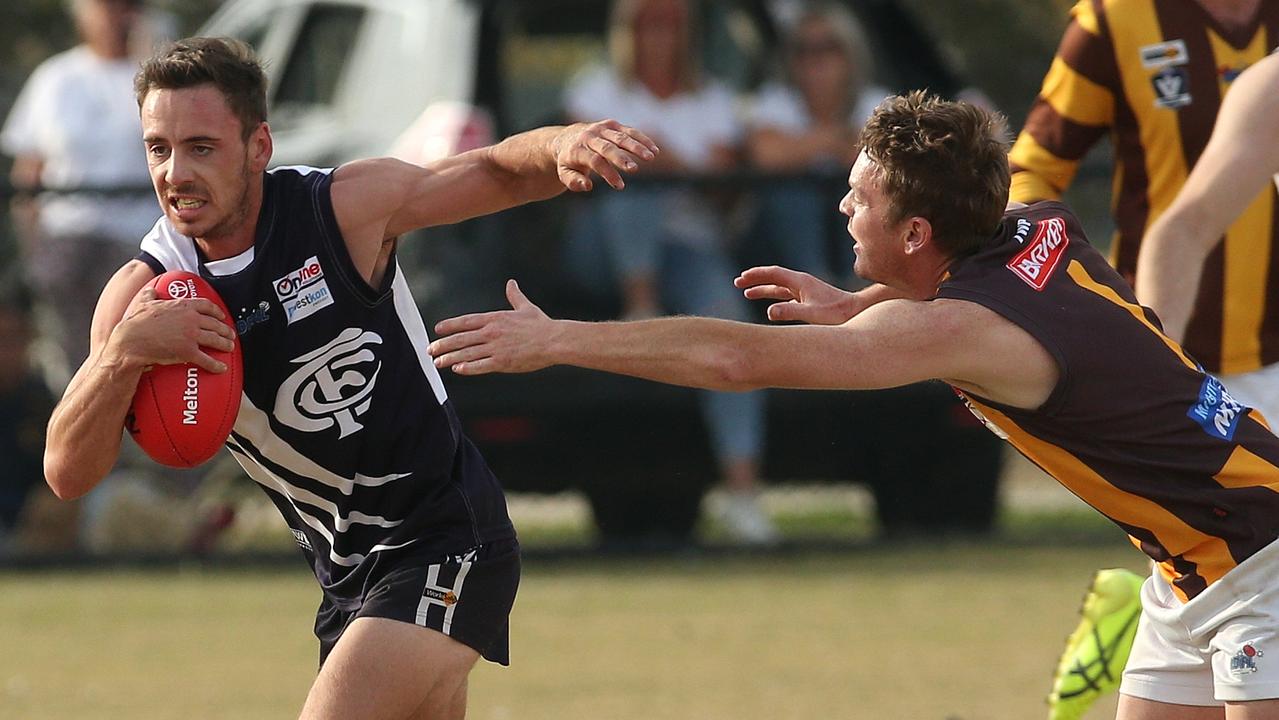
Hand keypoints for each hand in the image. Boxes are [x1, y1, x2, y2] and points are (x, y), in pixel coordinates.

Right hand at [105, 286, 236, 372]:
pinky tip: (221, 368)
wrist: (131, 341)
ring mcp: (191, 335)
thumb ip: (150, 295)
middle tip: (230, 334)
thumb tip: (151, 290)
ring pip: (215, 340)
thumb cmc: (135, 323)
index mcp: (183, 306)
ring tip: (229, 347)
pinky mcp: (188, 352)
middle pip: (215, 324)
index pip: (206, 306)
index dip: (216, 311)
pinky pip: (207, 359)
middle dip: (225, 329)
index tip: (221, 316)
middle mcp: (191, 319)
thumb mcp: (143, 304)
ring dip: (225, 344)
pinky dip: (216, 365)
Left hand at [431, 279, 554, 374]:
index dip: (450, 325)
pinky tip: (457, 369)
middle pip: (461, 338)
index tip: (437, 329)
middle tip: (430, 350)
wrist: (554, 340)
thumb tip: (511, 283)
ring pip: (467, 353)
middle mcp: (492, 332)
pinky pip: (480, 366)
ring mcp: (496, 348)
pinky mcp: (503, 362)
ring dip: (449, 358)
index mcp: (495, 319)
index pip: (466, 321)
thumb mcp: (526, 307)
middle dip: (443, 344)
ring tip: (438, 362)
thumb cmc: (541, 325)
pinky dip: (467, 368)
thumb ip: (515, 296)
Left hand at [554, 120, 659, 191]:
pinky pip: (629, 131)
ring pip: (621, 137)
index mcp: (577, 150)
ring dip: (637, 146)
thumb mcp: (564, 173)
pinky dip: (642, 139)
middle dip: (621, 158)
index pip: (595, 161)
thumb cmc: (569, 162)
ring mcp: (601, 128)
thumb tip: (587, 186)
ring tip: (651, 157)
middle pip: (607, 147)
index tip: (620, 186)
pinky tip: (654, 150)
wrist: (567, 138)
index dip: (608, 173)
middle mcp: (589, 136)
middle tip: (634, 169)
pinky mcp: (611, 125)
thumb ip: (573, 181)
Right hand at [735, 265, 857, 324]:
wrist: (856, 312)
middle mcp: (802, 283)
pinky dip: (774, 296)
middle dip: (755, 280)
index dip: (756, 275)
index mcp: (801, 282)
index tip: (742, 279)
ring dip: (763, 288)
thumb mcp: (812, 314)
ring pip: (779, 287)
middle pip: (774, 277)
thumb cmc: (837, 314)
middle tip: (738, 283)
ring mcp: (805, 290)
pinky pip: (786, 295)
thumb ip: (791, 312)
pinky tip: (770, 304)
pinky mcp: (809, 299)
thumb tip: (769, 312)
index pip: (774, 274)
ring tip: (747, 293)